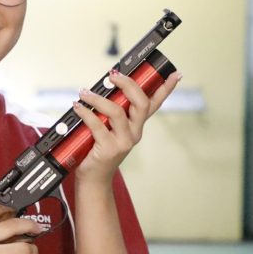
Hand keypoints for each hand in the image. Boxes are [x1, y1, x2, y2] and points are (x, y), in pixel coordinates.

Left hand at [71, 69, 181, 184]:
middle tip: (112, 75)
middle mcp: (134, 133)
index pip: (154, 104)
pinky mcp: (109, 149)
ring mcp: (123, 141)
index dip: (166, 89)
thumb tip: (100, 88)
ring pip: (116, 112)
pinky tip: (77, 107)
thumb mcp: (110, 129)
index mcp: (137, 125)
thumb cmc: (99, 150)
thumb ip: (111, 112)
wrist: (94, 179)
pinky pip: (97, 125)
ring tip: (84, 92)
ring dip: (98, 98)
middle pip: (140, 103)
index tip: (175, 74)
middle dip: (127, 84)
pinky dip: (85, 113)